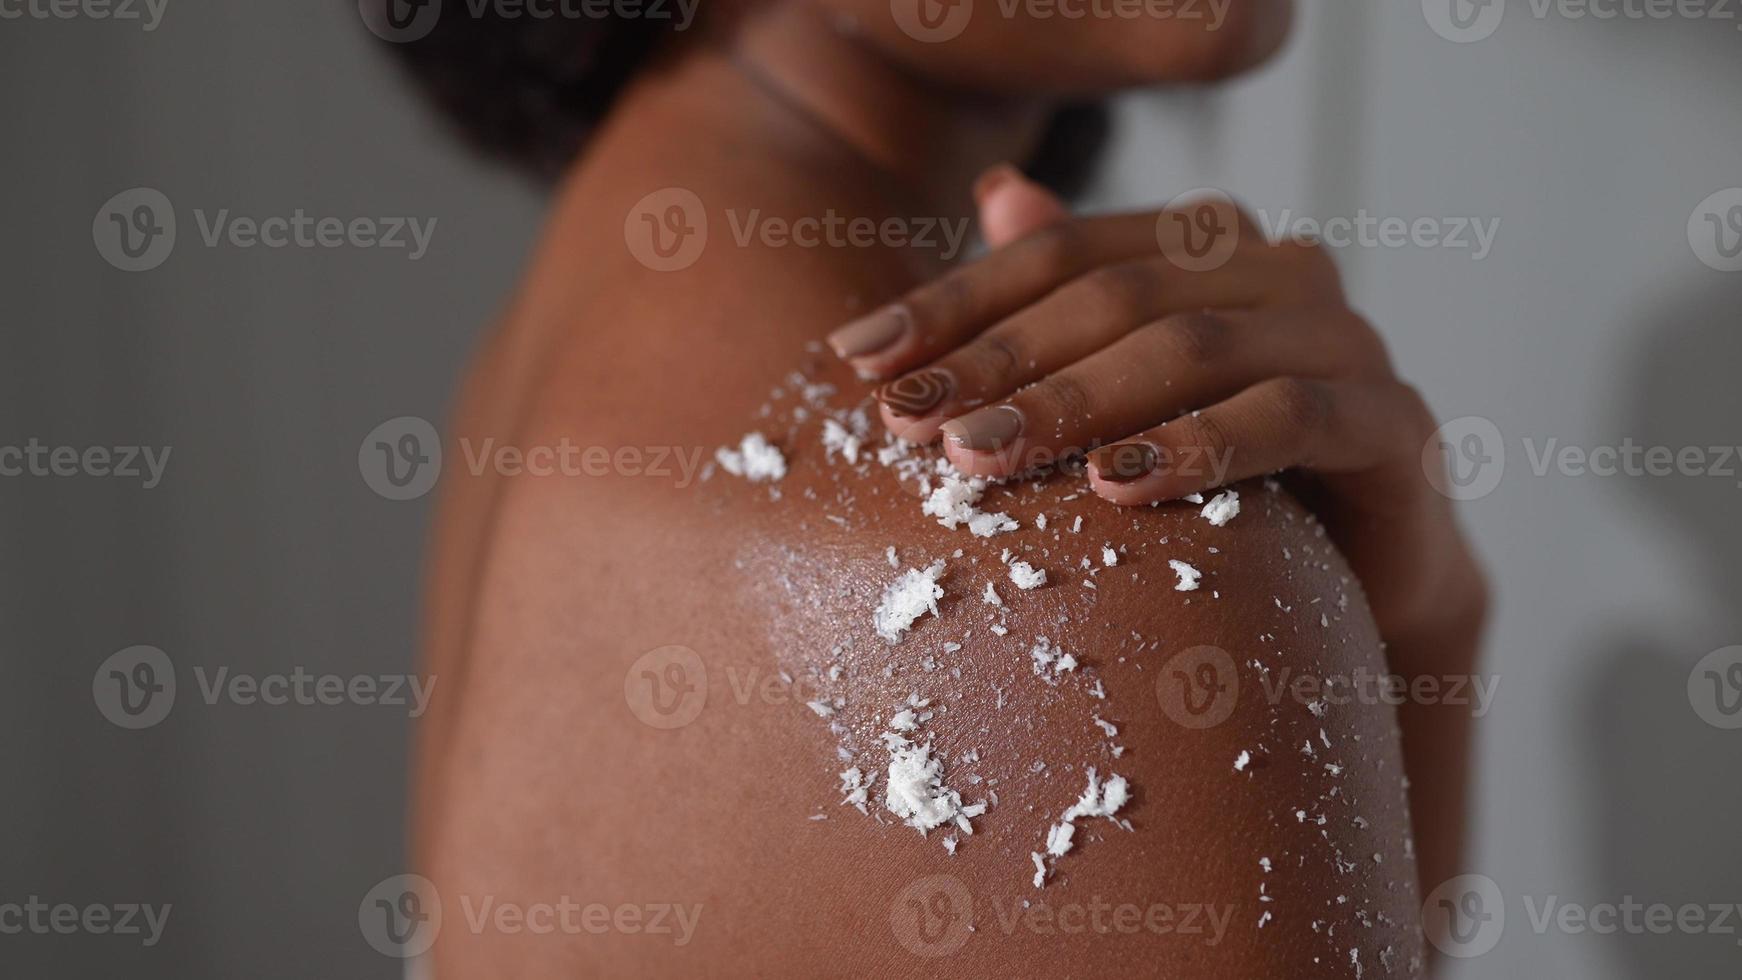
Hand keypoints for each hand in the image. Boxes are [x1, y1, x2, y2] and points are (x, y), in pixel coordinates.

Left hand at [827, 164, 1488, 891]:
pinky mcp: (1393, 423)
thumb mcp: (1123, 397)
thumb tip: (996, 188)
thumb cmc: (1222, 481)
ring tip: (980, 457)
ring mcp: (1345, 339)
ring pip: (1194, 348)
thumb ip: (1067, 301)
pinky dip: (1196, 447)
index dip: (953, 304)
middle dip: (998, 361)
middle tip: (905, 424)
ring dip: (1076, 404)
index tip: (857, 362)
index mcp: (1204, 246)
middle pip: (1116, 295)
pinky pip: (1290, 419)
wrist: (1357, 583)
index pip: (1058, 255)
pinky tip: (1114, 486)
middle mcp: (1278, 271)